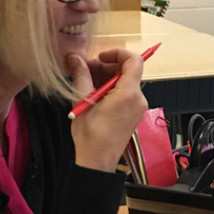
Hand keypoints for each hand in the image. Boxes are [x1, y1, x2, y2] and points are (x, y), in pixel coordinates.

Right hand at [67, 50, 147, 171]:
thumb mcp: (82, 101)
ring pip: (125, 82)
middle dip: (106, 66)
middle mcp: (138, 99)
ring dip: (106, 78)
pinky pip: (125, 93)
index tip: (100, 57)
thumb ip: (81, 75)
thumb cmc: (92, 136)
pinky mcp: (133, 113)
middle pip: (127, 71)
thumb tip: (75, 58)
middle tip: (85, 70)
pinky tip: (93, 94)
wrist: (98, 160)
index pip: (134, 60)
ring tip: (85, 82)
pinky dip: (110, 88)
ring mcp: (137, 107)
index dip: (117, 53)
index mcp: (128, 94)